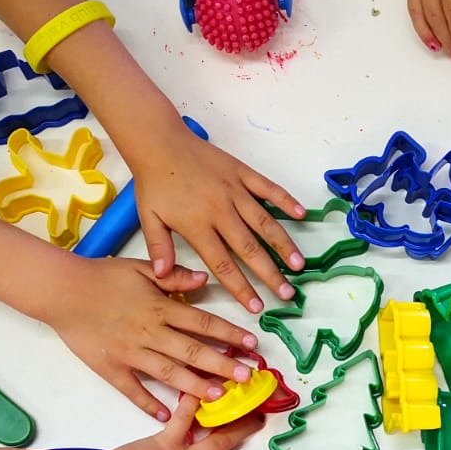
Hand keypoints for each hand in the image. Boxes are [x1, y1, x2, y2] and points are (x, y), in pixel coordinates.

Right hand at [39, 254, 260, 418]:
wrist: (61, 291)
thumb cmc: (102, 277)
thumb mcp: (140, 268)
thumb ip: (174, 275)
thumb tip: (204, 278)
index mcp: (159, 308)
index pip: (202, 322)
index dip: (229, 333)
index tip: (252, 344)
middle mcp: (149, 333)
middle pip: (193, 351)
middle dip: (222, 365)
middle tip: (247, 377)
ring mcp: (131, 354)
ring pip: (169, 373)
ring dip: (196, 386)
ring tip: (219, 397)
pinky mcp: (112, 369)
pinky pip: (133, 390)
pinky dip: (150, 404)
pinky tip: (168, 416)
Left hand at [127, 123, 306, 313]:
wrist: (159, 142)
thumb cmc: (154, 183)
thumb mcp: (149, 218)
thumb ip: (159, 248)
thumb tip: (163, 277)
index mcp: (198, 225)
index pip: (223, 264)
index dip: (241, 288)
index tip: (256, 307)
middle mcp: (221, 210)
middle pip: (250, 249)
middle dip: (270, 274)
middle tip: (286, 294)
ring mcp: (235, 191)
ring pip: (264, 222)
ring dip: (283, 244)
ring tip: (298, 265)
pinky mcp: (242, 173)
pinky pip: (268, 188)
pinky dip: (286, 200)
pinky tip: (301, 214)